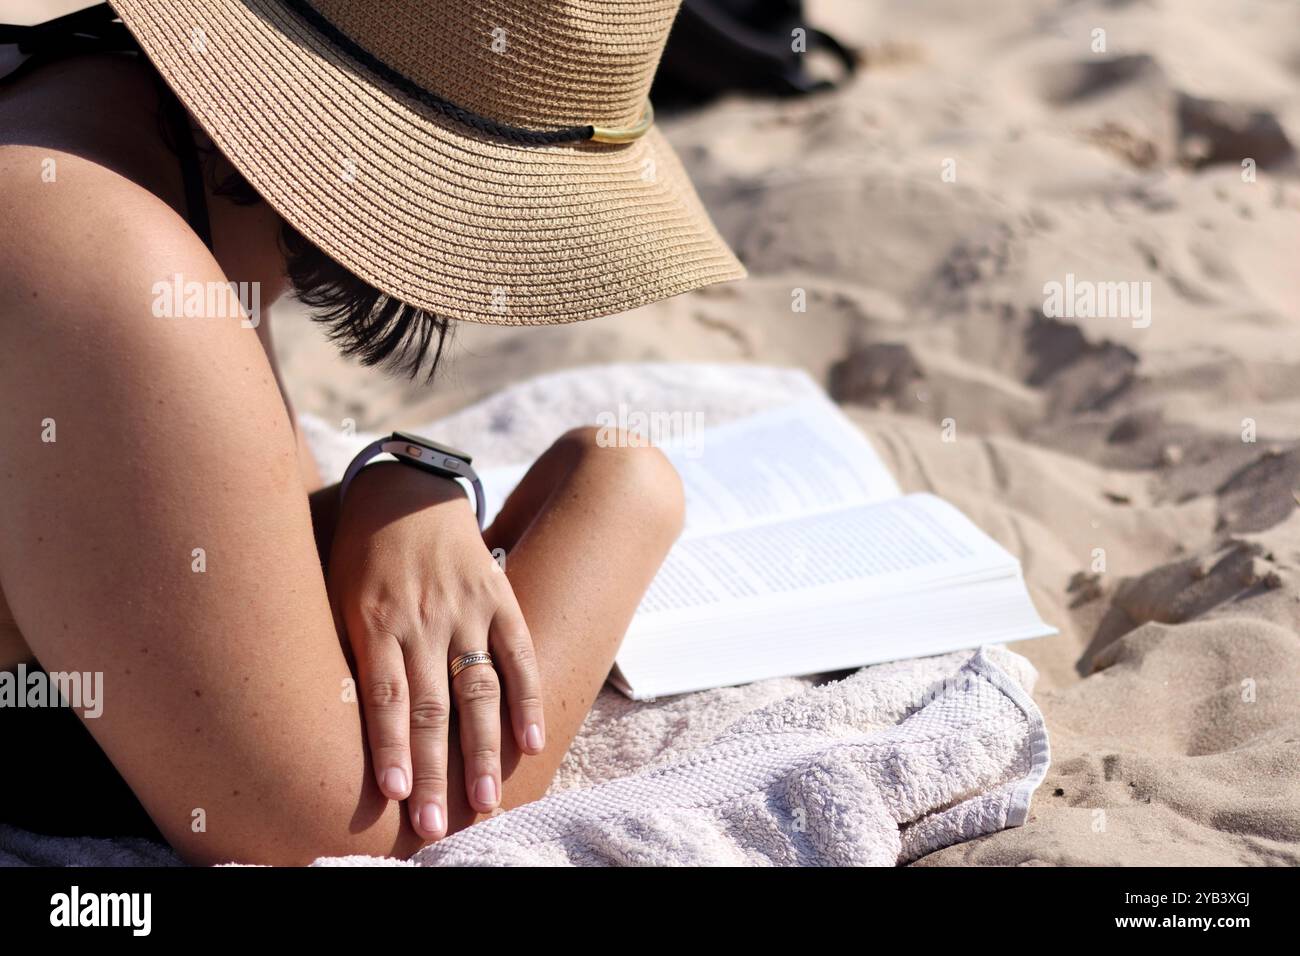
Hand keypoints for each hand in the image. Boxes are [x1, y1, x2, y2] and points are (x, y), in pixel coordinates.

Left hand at [326, 461, 544, 839]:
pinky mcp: (499, 597)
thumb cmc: (361, 554)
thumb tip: (341, 727)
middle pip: (431, 707)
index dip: (391, 748)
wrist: (406, 490)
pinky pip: (518, 655)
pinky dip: (527, 700)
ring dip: (482, 751)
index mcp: (375, 621)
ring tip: (486, 802)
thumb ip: (350, 654)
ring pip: (478, 691)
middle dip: (435, 771)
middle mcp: (423, 620)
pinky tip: (531, 742)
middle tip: (437, 825)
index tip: (396, 795)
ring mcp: (466, 610)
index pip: (385, 697)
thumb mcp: (337, 596)